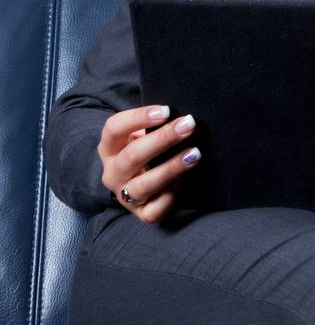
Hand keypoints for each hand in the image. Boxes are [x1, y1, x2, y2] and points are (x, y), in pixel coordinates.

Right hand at [97, 105, 200, 222]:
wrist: (141, 183)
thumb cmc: (146, 150)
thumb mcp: (141, 135)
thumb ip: (153, 126)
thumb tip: (180, 117)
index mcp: (109, 148)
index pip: (114, 129)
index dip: (138, 117)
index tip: (166, 110)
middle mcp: (112, 173)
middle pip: (132, 156)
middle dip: (163, 139)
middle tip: (188, 125)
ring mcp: (124, 195)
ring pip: (143, 185)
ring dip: (171, 168)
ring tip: (194, 154)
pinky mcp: (141, 214)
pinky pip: (154, 210)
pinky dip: (170, 196)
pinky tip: (184, 181)